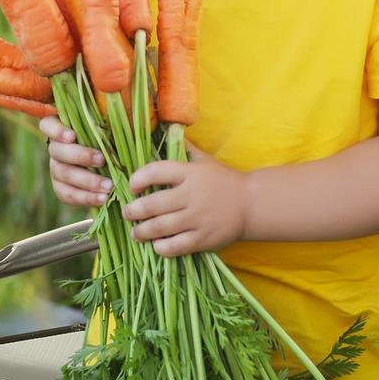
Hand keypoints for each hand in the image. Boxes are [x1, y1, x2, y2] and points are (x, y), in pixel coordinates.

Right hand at [39, 116, 112, 207]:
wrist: (108, 166)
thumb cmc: (109, 138)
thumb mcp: (107, 126)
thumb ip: (106, 120)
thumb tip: (120, 106)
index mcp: (62, 128)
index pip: (47, 124)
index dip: (56, 130)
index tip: (72, 136)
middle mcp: (55, 147)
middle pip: (58, 151)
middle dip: (80, 156)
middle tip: (101, 160)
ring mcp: (55, 168)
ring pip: (63, 174)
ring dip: (86, 181)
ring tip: (108, 186)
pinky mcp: (60, 186)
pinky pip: (67, 194)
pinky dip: (84, 198)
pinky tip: (101, 199)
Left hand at [123, 141, 247, 256]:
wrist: (251, 204)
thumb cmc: (224, 180)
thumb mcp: (204, 160)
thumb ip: (184, 149)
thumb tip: (166, 131)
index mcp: (190, 173)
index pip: (156, 171)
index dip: (138, 179)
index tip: (132, 186)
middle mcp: (191, 194)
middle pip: (153, 204)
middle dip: (133, 210)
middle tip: (127, 213)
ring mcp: (197, 218)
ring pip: (160, 227)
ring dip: (142, 231)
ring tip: (135, 232)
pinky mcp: (203, 239)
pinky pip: (176, 246)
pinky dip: (161, 248)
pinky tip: (156, 245)